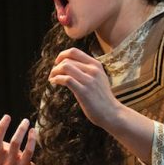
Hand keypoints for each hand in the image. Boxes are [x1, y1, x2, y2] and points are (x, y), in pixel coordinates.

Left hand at [49, 47, 154, 163]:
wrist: (111, 113)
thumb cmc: (102, 98)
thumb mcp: (98, 78)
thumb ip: (87, 70)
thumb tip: (69, 65)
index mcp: (96, 65)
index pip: (74, 51)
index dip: (62, 55)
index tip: (57, 63)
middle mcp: (93, 70)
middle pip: (67, 60)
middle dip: (56, 66)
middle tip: (53, 74)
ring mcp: (89, 80)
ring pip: (65, 67)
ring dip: (54, 72)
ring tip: (52, 78)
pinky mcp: (84, 91)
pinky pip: (66, 79)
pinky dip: (57, 79)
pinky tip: (54, 83)